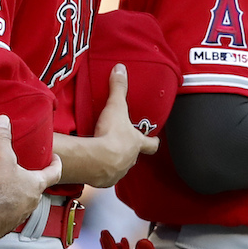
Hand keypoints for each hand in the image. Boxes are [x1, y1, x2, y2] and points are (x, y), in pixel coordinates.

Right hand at [0, 115, 63, 234]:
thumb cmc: (1, 190)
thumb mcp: (2, 160)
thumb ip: (3, 140)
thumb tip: (2, 121)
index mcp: (37, 183)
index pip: (55, 173)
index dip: (56, 164)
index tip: (56, 158)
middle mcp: (34, 199)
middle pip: (39, 187)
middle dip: (33, 178)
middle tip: (27, 170)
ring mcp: (23, 213)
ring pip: (26, 201)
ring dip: (20, 193)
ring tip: (10, 185)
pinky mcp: (10, 222)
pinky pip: (13, 212)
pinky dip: (8, 206)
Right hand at [78, 64, 159, 188]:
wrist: (96, 159)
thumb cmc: (110, 134)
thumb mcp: (116, 106)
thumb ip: (118, 87)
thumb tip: (121, 68)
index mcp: (136, 143)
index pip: (151, 144)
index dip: (153, 141)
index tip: (154, 140)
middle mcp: (131, 159)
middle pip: (134, 156)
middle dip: (128, 151)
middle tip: (120, 144)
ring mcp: (118, 171)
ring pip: (120, 167)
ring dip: (114, 161)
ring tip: (103, 155)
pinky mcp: (105, 180)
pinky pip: (105, 176)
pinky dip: (100, 171)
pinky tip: (93, 165)